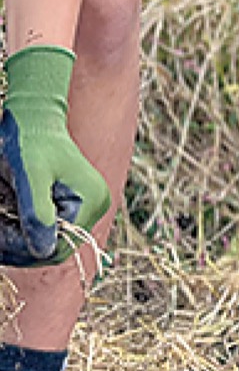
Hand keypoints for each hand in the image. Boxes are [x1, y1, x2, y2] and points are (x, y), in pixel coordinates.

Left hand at [0, 46, 110, 265]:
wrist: (34, 118)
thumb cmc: (29, 142)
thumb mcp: (30, 178)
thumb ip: (37, 214)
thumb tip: (44, 251)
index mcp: (92, 201)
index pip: (58, 247)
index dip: (26, 250)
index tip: (0, 241)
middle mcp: (97, 205)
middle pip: (55, 247)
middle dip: (21, 244)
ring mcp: (87, 205)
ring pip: (49, 239)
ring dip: (21, 236)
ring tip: (2, 220)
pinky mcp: (75, 202)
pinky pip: (49, 227)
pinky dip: (26, 226)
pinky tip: (10, 215)